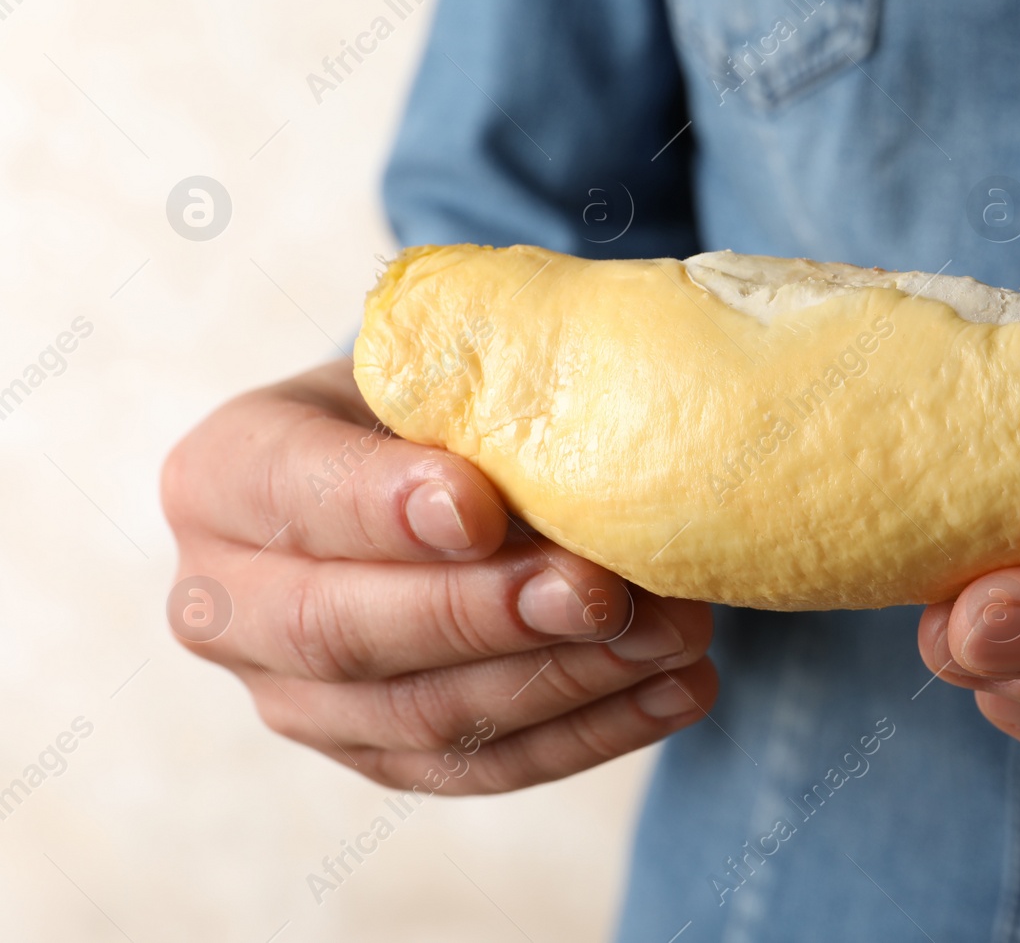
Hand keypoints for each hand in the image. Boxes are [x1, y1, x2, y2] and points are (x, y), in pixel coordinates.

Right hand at [162, 360, 715, 792]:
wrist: (415, 472)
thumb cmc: (430, 403)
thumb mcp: (429, 370)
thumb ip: (470, 396)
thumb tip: (579, 438)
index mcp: (224, 477)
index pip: (291, 494)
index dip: (382, 507)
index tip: (481, 506)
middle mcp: (229, 605)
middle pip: (343, 632)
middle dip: (485, 615)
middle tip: (600, 592)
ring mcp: (297, 700)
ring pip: (422, 716)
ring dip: (563, 680)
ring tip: (674, 634)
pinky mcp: (379, 756)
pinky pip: (483, 767)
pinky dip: (592, 731)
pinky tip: (678, 689)